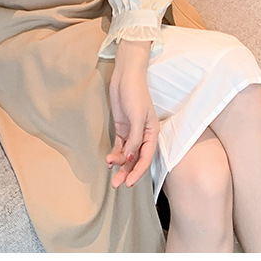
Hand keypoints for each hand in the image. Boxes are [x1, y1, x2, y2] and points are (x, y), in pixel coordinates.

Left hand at [106, 41, 158, 188]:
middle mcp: (143, 135)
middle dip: (127, 172)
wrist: (126, 76)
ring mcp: (131, 132)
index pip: (146, 158)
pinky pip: (119, 146)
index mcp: (152, 133)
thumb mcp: (137, 117)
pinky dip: (114, 153)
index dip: (138, 172)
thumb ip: (134, 139)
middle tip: (116, 184)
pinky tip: (108, 159)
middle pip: (136, 159)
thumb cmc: (135, 93)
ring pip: (126, 154)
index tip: (129, 184)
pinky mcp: (122, 128)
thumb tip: (129, 158)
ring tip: (109, 168)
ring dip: (119, 164)